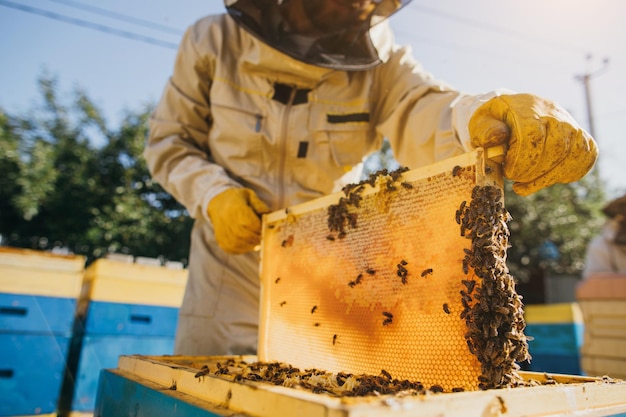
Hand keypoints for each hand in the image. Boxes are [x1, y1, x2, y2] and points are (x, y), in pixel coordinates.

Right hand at [207, 188, 269, 253]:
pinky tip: (247, 245)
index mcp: (236, 208)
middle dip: (256, 238)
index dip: (260, 228)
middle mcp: (227, 220)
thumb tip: (269, 214)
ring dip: (250, 245)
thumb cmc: (237, 199)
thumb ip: (260, 205)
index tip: (266, 229)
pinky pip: (231, 248)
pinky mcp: (220, 239)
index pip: (250, 223)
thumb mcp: (249, 195)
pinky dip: (241, 249)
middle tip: (263, 238)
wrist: (218, 202)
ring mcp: (222, 230)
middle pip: (244, 235)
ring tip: (256, 242)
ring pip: (238, 243)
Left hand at [469, 94, 597, 195]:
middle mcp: (554, 114)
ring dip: (548, 178)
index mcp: (528, 108)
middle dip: (534, 172)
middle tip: (516, 178)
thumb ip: (485, 131)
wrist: (513, 111)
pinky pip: (585, 157)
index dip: (522, 161)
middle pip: (556, 148)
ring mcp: (571, 125)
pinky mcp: (581, 137)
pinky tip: (546, 178)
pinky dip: (567, 174)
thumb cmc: (494, 122)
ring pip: (572, 155)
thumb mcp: (481, 123)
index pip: (533, 136)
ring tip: (526, 184)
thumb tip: (497, 137)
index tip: (509, 172)